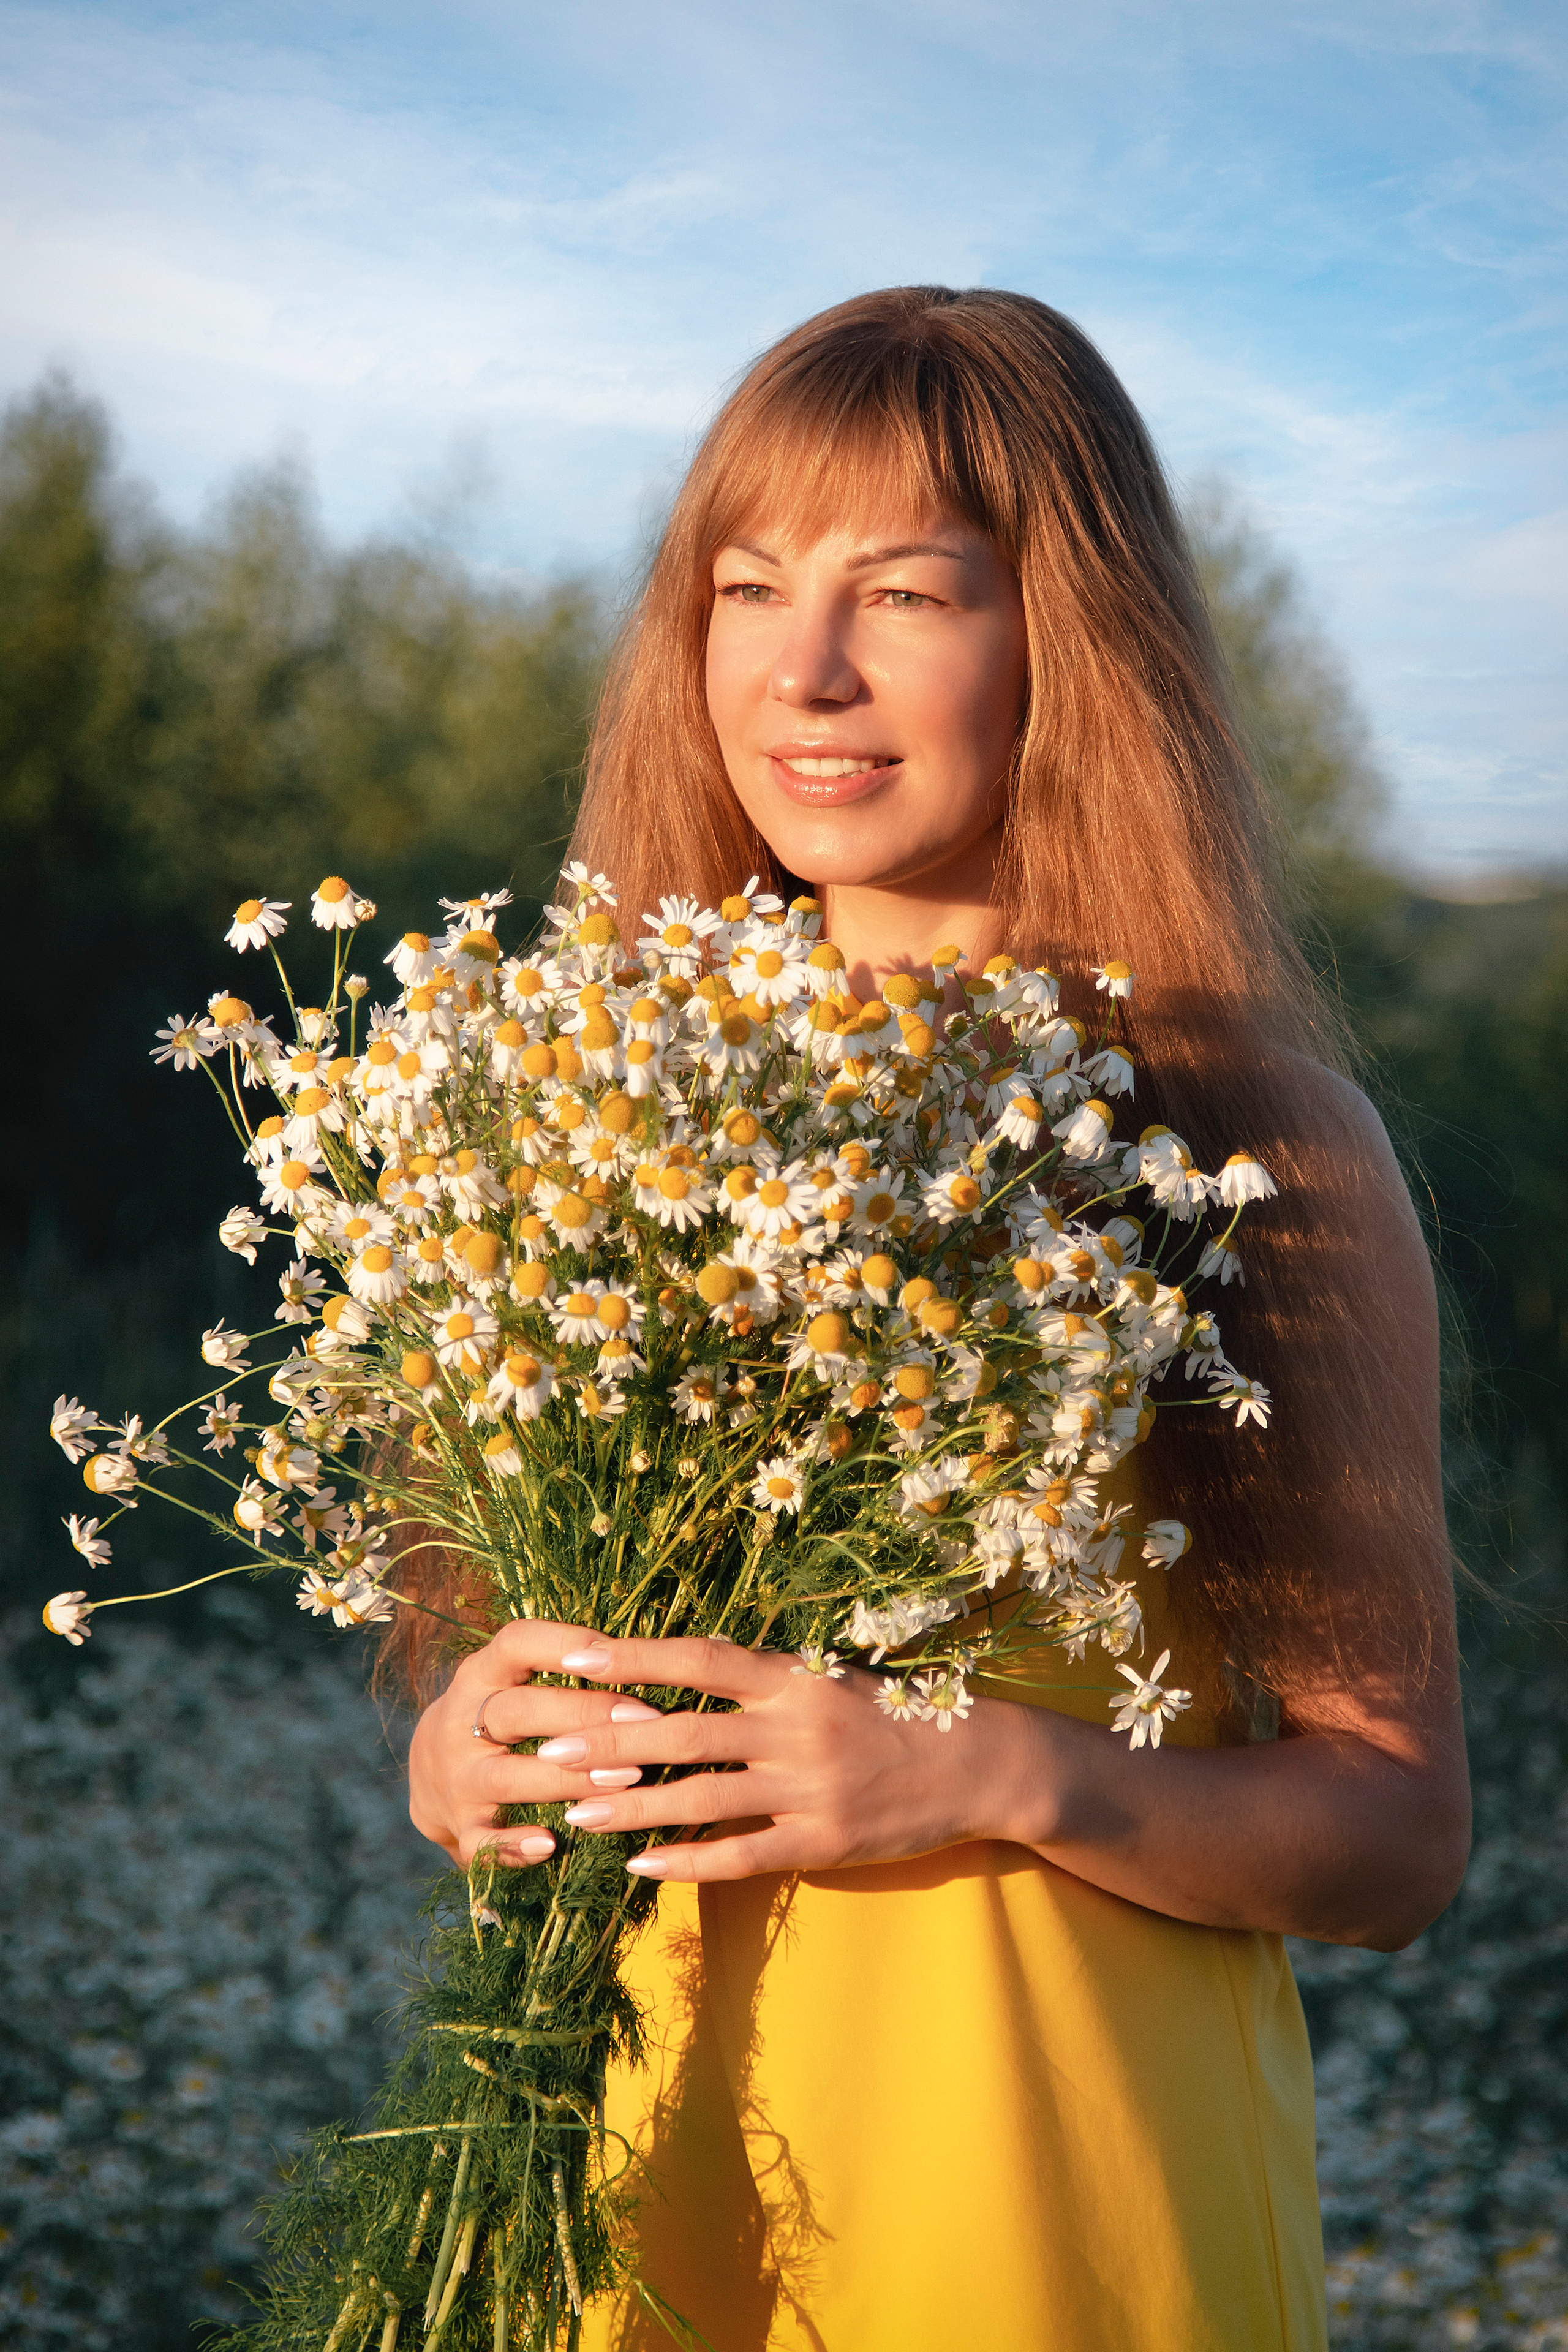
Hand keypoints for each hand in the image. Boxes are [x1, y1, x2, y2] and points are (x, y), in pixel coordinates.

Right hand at [406, 1617, 664, 1869]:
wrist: (429, 1773)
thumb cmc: (504, 1717)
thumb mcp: (515, 1680)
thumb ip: (565, 1669)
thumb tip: (653, 1655)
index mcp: (481, 1673)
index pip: (515, 1643)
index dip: (565, 1642)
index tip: (618, 1652)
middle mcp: (460, 1721)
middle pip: (517, 1711)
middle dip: (585, 1714)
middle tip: (647, 1721)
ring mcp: (456, 1778)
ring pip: (506, 1777)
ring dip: (568, 1780)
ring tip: (627, 1780)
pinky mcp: (458, 1827)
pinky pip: (482, 1841)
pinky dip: (514, 1846)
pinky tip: (551, 1845)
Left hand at [509, 1628, 1036, 1882]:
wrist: (977, 1764)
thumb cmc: (894, 1713)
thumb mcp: (831, 1678)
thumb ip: (764, 1680)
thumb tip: (684, 1671)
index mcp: (794, 1678)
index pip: (698, 1660)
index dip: (633, 1657)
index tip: (572, 1655)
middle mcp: (795, 1728)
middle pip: (683, 1732)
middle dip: (608, 1742)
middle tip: (548, 1746)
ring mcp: (808, 1789)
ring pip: (699, 1800)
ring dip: (630, 1809)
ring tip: (573, 1814)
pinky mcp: (823, 1842)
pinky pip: (740, 1855)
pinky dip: (687, 1861)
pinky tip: (642, 1867)